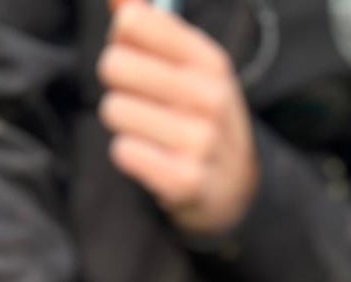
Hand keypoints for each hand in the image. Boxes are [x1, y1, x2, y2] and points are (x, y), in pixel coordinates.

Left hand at [98, 0, 258, 235]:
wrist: (236, 189)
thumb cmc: (201, 119)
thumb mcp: (191, 68)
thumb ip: (150, 28)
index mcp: (210, 60)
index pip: (132, 23)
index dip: (120, 42)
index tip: (136, 59)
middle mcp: (209, 96)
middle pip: (114, 65)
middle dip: (117, 85)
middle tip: (139, 103)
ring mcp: (199, 140)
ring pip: (114, 110)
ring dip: (122, 125)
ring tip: (148, 134)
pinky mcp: (184, 180)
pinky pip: (124, 152)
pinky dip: (129, 156)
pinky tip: (151, 159)